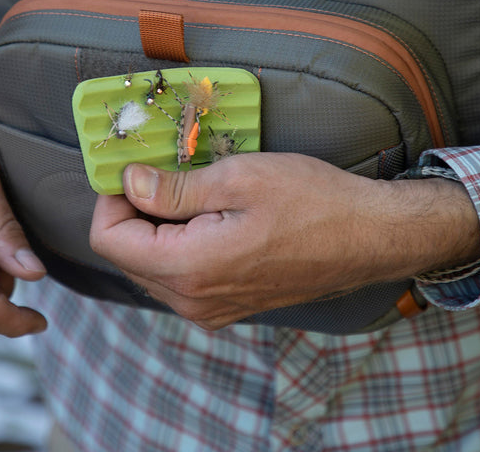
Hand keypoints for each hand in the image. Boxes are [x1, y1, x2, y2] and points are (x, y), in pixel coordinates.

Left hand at [90, 153, 479, 329]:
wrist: (371, 237)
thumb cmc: (313, 200)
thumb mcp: (238, 178)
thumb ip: (172, 187)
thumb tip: (127, 183)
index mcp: (189, 269)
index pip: (108, 240)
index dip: (112, 198)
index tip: (136, 168)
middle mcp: (193, 302)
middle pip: (127, 255)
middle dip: (135, 211)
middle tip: (167, 172)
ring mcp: (211, 310)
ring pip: (152, 266)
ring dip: (159, 228)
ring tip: (196, 192)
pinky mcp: (229, 307)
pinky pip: (181, 277)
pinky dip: (182, 244)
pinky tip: (215, 216)